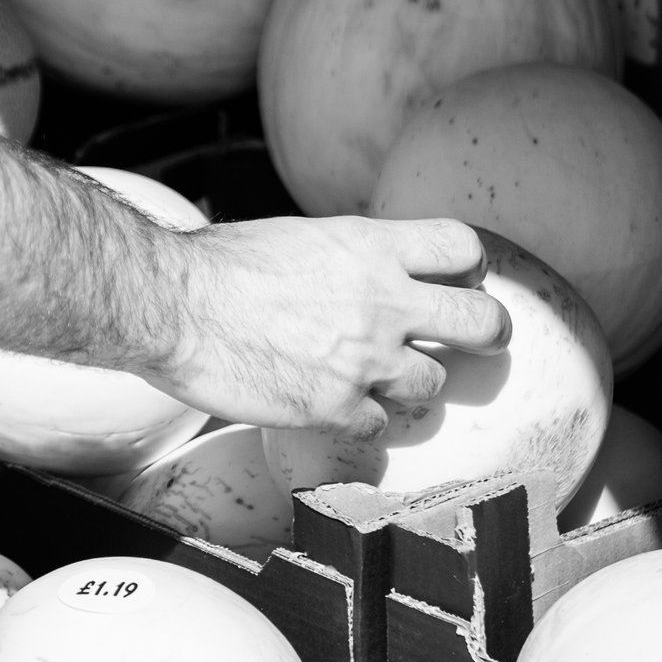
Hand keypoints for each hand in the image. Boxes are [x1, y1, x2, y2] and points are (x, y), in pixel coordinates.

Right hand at [150, 216, 511, 436]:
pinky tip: (338, 407)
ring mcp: (363, 359)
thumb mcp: (298, 237)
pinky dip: (363, 419)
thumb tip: (360, 270)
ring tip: (379, 377)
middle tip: (478, 340)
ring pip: (433, 383)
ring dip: (411, 383)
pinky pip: (380, 424)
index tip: (461, 279)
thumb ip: (347, 256)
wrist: (174, 307)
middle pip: (481, 321)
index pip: (461, 248)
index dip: (470, 267)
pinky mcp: (335, 406)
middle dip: (487, 333)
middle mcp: (381, 302)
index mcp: (370, 247)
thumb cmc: (218, 267)